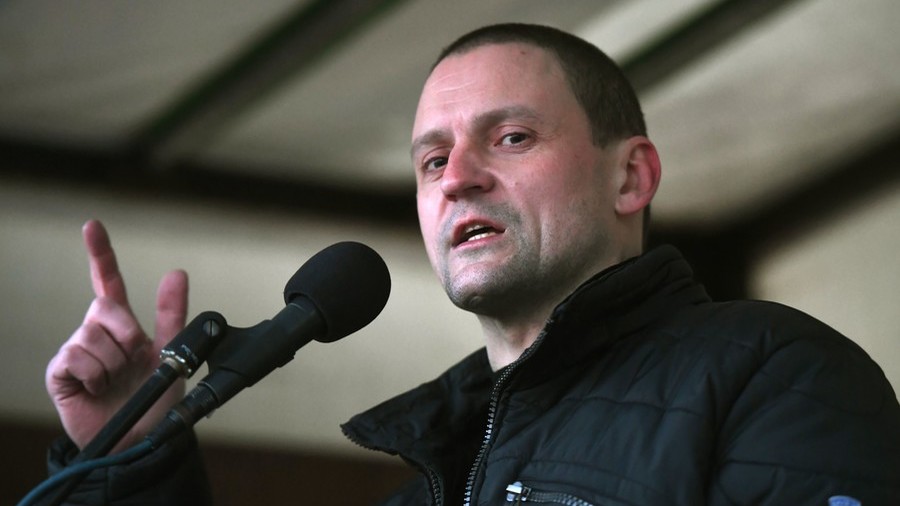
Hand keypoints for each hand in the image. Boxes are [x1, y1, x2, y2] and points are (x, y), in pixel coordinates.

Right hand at [46, 220, 188, 451]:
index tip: (92, 226)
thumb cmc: (153, 398)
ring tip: (117, 382)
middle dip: (128, 331)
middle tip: (136, 357)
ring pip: (93, 335)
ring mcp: (75, 352)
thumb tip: (177, 272)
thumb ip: (173, 314)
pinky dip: (96, 374)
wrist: (139, 439)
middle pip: (106, 306)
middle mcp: (95, 332)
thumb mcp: (171, 354)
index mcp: (121, 325)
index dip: (100, 254)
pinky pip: (77, 357)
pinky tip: (98, 388)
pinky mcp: (60, 372)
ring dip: (115, 361)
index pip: (107, 281)